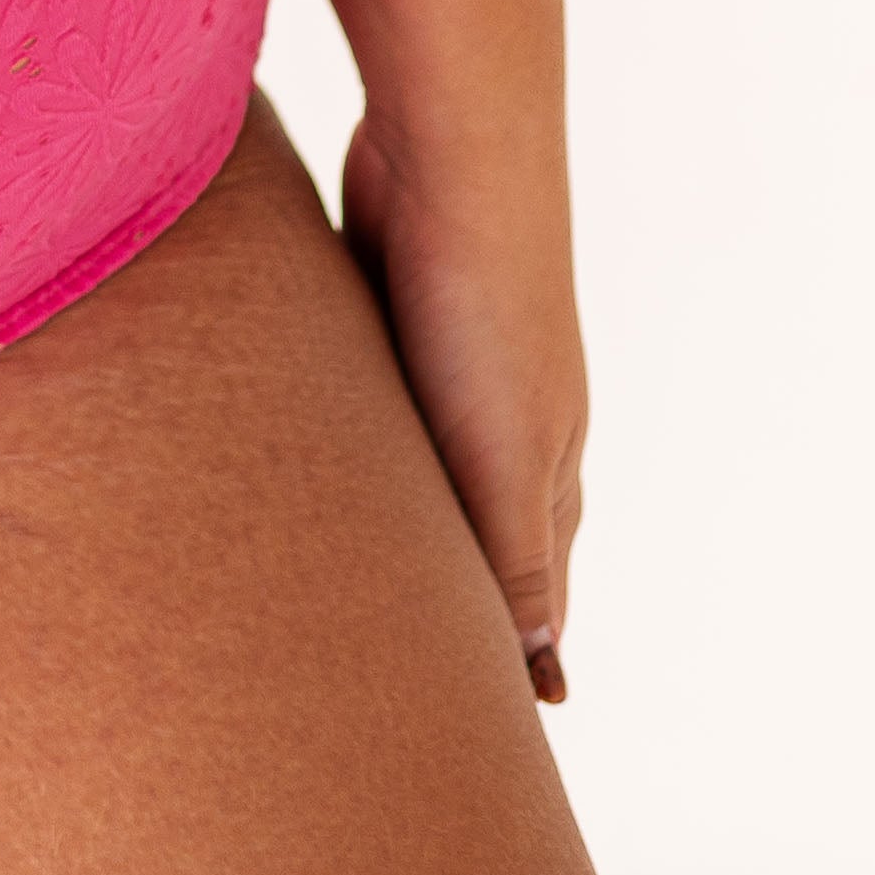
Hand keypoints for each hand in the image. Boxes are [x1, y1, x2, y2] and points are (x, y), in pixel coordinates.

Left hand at [339, 113, 586, 704]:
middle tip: (439, 672)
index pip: (542, 585)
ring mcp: (456, 358)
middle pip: (496, 529)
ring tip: (378, 579)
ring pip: (435, 466)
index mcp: (547, 461)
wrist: (451, 153)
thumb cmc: (482, 304)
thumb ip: (513, 551)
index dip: (528, 652)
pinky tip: (327, 453)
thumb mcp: (502, 446)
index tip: (517, 721)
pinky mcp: (394, 307)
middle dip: (475, 596)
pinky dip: (368, 443)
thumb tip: (541, 666)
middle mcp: (512, 416)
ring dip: (415, 519)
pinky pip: (382, 400)